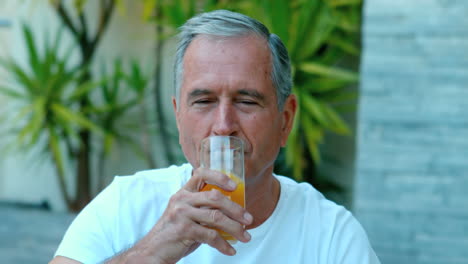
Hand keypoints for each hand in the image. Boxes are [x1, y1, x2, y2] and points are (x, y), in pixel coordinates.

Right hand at [125, 167, 252, 263]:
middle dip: (236, 209)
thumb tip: (232, 213)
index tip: (235, 186)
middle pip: (215, 197)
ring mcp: (181, 214)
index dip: (219, 176)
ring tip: (246, 236)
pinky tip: (230, 250)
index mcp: (183, 192)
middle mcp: (181, 199)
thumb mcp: (186, 216)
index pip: (201, 173)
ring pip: (217, 217)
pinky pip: (211, 236)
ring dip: (235, 228)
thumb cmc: (173, 234)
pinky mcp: (184, 230)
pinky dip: (224, 245)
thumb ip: (204, 210)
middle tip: (249, 219)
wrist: (153, 251)